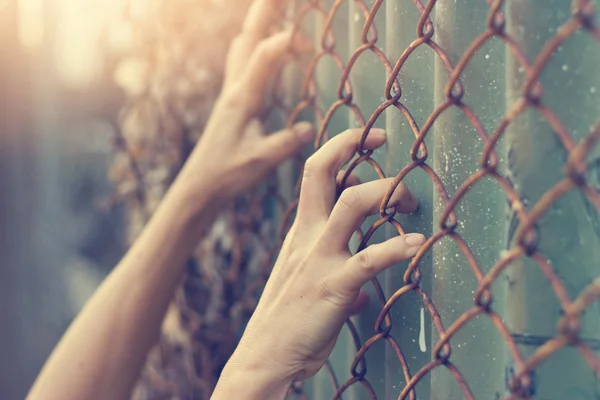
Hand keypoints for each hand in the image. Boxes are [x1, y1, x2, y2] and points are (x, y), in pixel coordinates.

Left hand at [178, 0, 313, 204]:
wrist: (199, 185)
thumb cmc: (227, 175)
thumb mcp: (260, 162)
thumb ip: (285, 144)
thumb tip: (309, 127)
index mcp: (243, 99)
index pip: (264, 56)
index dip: (286, 42)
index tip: (310, 42)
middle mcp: (235, 89)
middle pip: (249, 38)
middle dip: (266, 12)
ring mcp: (231, 93)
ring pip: (242, 46)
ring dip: (258, 25)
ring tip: (274, 9)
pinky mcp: (232, 102)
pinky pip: (242, 61)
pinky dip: (254, 44)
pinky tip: (262, 47)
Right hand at [217, 128, 422, 394]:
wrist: (264, 356)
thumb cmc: (288, 322)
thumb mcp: (307, 285)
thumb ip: (335, 276)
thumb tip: (365, 288)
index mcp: (301, 231)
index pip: (315, 173)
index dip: (340, 146)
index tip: (368, 137)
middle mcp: (308, 235)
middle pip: (321, 171)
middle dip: (350, 143)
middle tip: (382, 137)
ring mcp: (319, 258)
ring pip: (352, 204)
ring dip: (387, 192)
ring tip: (410, 204)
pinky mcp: (333, 286)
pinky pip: (369, 259)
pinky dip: (397, 248)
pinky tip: (417, 244)